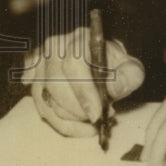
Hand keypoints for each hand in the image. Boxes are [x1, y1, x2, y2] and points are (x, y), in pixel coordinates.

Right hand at [23, 28, 144, 136]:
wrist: (102, 63)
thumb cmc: (116, 66)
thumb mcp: (131, 68)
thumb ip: (128, 77)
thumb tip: (113, 89)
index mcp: (81, 38)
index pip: (74, 64)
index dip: (83, 92)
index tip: (96, 114)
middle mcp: (56, 46)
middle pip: (55, 83)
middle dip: (77, 110)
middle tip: (97, 119)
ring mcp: (41, 63)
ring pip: (44, 98)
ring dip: (69, 119)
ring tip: (91, 124)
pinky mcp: (34, 80)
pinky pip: (40, 107)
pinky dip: (60, 123)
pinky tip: (79, 126)